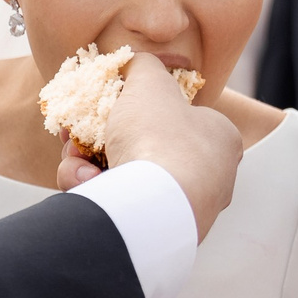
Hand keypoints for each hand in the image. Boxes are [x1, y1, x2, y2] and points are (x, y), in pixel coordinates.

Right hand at [74, 54, 241, 240]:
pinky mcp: (158, 235)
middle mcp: (210, 178)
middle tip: (77, 137)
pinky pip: (121, 208)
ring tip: (78, 164)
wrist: (152, 204)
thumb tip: (134, 62)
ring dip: (91, 167)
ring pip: (126, 181)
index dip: (136, 110)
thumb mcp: (149, 83)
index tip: (106, 107)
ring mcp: (184, 210)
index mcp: (220, 140)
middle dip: (102, 142)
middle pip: (143, 151)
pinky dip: (98, 194)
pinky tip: (87, 185)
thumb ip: (143, 66)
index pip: (180, 120)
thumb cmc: (159, 138)